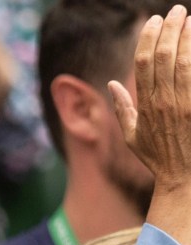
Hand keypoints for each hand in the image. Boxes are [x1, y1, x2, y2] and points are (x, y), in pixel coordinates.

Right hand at [110, 5, 190, 191]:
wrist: (183, 177)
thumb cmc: (159, 158)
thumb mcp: (133, 137)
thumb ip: (122, 109)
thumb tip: (111, 84)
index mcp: (145, 107)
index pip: (143, 63)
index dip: (148, 38)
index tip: (154, 21)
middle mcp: (163, 103)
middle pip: (164, 56)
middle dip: (170, 29)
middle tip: (177, 11)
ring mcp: (183, 104)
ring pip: (183, 60)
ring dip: (187, 35)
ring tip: (190, 19)